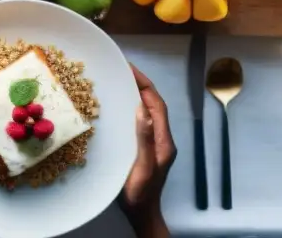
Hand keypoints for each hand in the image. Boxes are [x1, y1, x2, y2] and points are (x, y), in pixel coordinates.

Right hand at [119, 65, 174, 234]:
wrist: (142, 214)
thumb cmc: (140, 194)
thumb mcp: (142, 167)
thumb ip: (144, 140)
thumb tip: (142, 110)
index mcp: (163, 141)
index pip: (156, 105)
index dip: (144, 84)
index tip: (129, 68)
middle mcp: (161, 139)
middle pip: (154, 105)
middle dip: (140, 84)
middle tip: (122, 69)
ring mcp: (154, 143)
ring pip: (147, 112)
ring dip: (136, 94)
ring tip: (119, 81)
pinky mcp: (145, 148)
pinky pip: (140, 120)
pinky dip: (131, 107)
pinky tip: (118, 106)